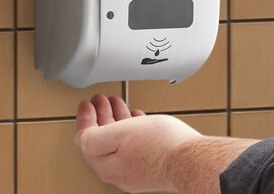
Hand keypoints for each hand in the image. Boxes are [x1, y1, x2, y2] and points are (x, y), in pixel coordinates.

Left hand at [75, 94, 201, 192]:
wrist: (191, 160)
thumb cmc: (160, 147)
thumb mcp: (119, 133)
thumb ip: (95, 136)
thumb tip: (82, 137)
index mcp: (107, 165)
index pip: (86, 140)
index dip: (84, 118)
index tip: (86, 104)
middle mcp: (119, 171)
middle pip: (101, 140)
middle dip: (100, 115)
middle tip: (100, 100)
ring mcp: (135, 170)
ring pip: (118, 142)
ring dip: (115, 119)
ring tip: (118, 104)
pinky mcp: (151, 167)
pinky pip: (133, 145)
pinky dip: (130, 128)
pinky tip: (135, 118)